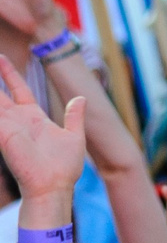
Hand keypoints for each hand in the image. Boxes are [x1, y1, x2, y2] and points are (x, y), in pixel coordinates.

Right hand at [0, 55, 82, 200]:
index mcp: (33, 117)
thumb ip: (75, 116)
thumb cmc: (64, 166)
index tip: (1, 58)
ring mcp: (7, 125)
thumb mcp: (74, 136)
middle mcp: (17, 119)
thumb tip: (82, 98)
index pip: (18, 89)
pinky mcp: (3, 132)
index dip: (9, 74)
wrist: (54, 185)